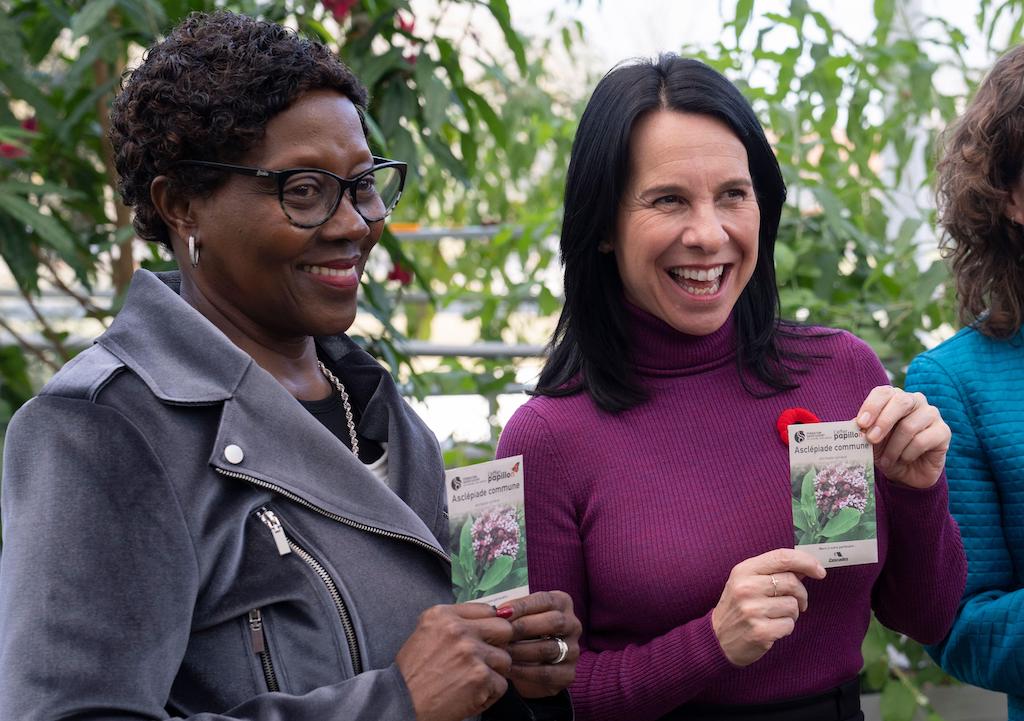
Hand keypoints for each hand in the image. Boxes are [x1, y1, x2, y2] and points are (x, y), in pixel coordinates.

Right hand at [396, 603, 513, 720]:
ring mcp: (472, 653)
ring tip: (472, 681)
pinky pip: (501, 684)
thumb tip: (486, 619)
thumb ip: (453, 623)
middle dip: (499, 645)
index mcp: (443, 615)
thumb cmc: (411, 674)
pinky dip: (489, 694)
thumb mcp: (425, 633)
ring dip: (493, 672)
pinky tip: (471, 695)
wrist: (401, 704)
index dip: (489, 626)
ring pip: (505, 659)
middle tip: (485, 659)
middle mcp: (459, 630)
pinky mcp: (480, 677)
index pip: (487, 609)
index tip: (486, 637)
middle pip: (504, 628)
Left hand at [497, 591, 581, 698]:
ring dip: (522, 650)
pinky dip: (524, 671)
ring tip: (501, 651)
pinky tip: (508, 668)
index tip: (501, 612)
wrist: (531, 666)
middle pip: (554, 622)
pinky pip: (546, 673)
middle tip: (501, 633)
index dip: (522, 605)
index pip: (545, 600)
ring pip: (549, 648)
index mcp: (562, 603)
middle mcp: (573, 625)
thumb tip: (495, 614)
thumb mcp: (520, 617)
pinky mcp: (568, 674)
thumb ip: (513, 613)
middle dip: (524, 627)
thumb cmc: (523, 633)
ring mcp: (573, 651)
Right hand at [711, 549, 824, 666]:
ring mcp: (752, 610)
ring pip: (793, 605)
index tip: (820, 571)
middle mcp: (746, 587)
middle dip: (801, 594)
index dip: (806, 562)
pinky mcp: (760, 631)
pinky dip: (786, 627)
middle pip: (792, 582)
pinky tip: (772, 628)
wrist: (717, 638)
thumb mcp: (747, 582)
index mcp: (744, 570)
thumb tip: (806, 566)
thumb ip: (773, 572)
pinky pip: (789, 625)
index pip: (782, 557)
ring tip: (775, 616)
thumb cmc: (737, 606)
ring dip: (791, 613)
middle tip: (795, 602)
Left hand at [856, 386, 949, 488]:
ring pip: (910, 426)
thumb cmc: (886, 450)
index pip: (883, 392)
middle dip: (883, 422)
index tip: (860, 424)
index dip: (871, 406)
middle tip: (871, 439)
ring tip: (887, 460)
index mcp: (894, 398)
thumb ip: (863, 430)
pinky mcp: (943, 431)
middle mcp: (915, 401)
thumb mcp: (870, 441)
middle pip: (901, 402)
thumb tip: (854, 426)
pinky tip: (904, 459)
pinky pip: (923, 440)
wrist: (908, 472)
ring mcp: (932, 414)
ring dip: (893, 447)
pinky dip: (908, 453)